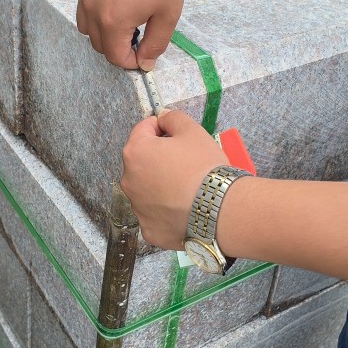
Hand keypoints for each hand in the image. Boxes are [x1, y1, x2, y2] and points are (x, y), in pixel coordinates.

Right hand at [76, 0, 190, 70]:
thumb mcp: (168, 14)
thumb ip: (154, 44)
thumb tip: (143, 64)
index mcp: (111, 20)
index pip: (115, 57)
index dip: (131, 61)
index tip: (144, 54)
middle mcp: (91, 6)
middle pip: (98, 44)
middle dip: (117, 47)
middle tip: (139, 35)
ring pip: (85, 24)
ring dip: (102, 30)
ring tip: (126, 18)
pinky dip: (97, 6)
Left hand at [121, 110, 226, 248]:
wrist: (218, 210)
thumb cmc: (203, 167)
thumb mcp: (193, 131)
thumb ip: (173, 118)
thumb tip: (162, 117)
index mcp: (135, 152)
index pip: (143, 129)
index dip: (161, 127)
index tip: (177, 134)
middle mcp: (128, 180)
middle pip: (142, 161)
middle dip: (159, 158)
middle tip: (185, 162)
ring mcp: (137, 208)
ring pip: (147, 190)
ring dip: (160, 185)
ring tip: (186, 188)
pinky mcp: (148, 230)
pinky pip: (155, 215)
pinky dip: (166, 211)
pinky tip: (184, 209)